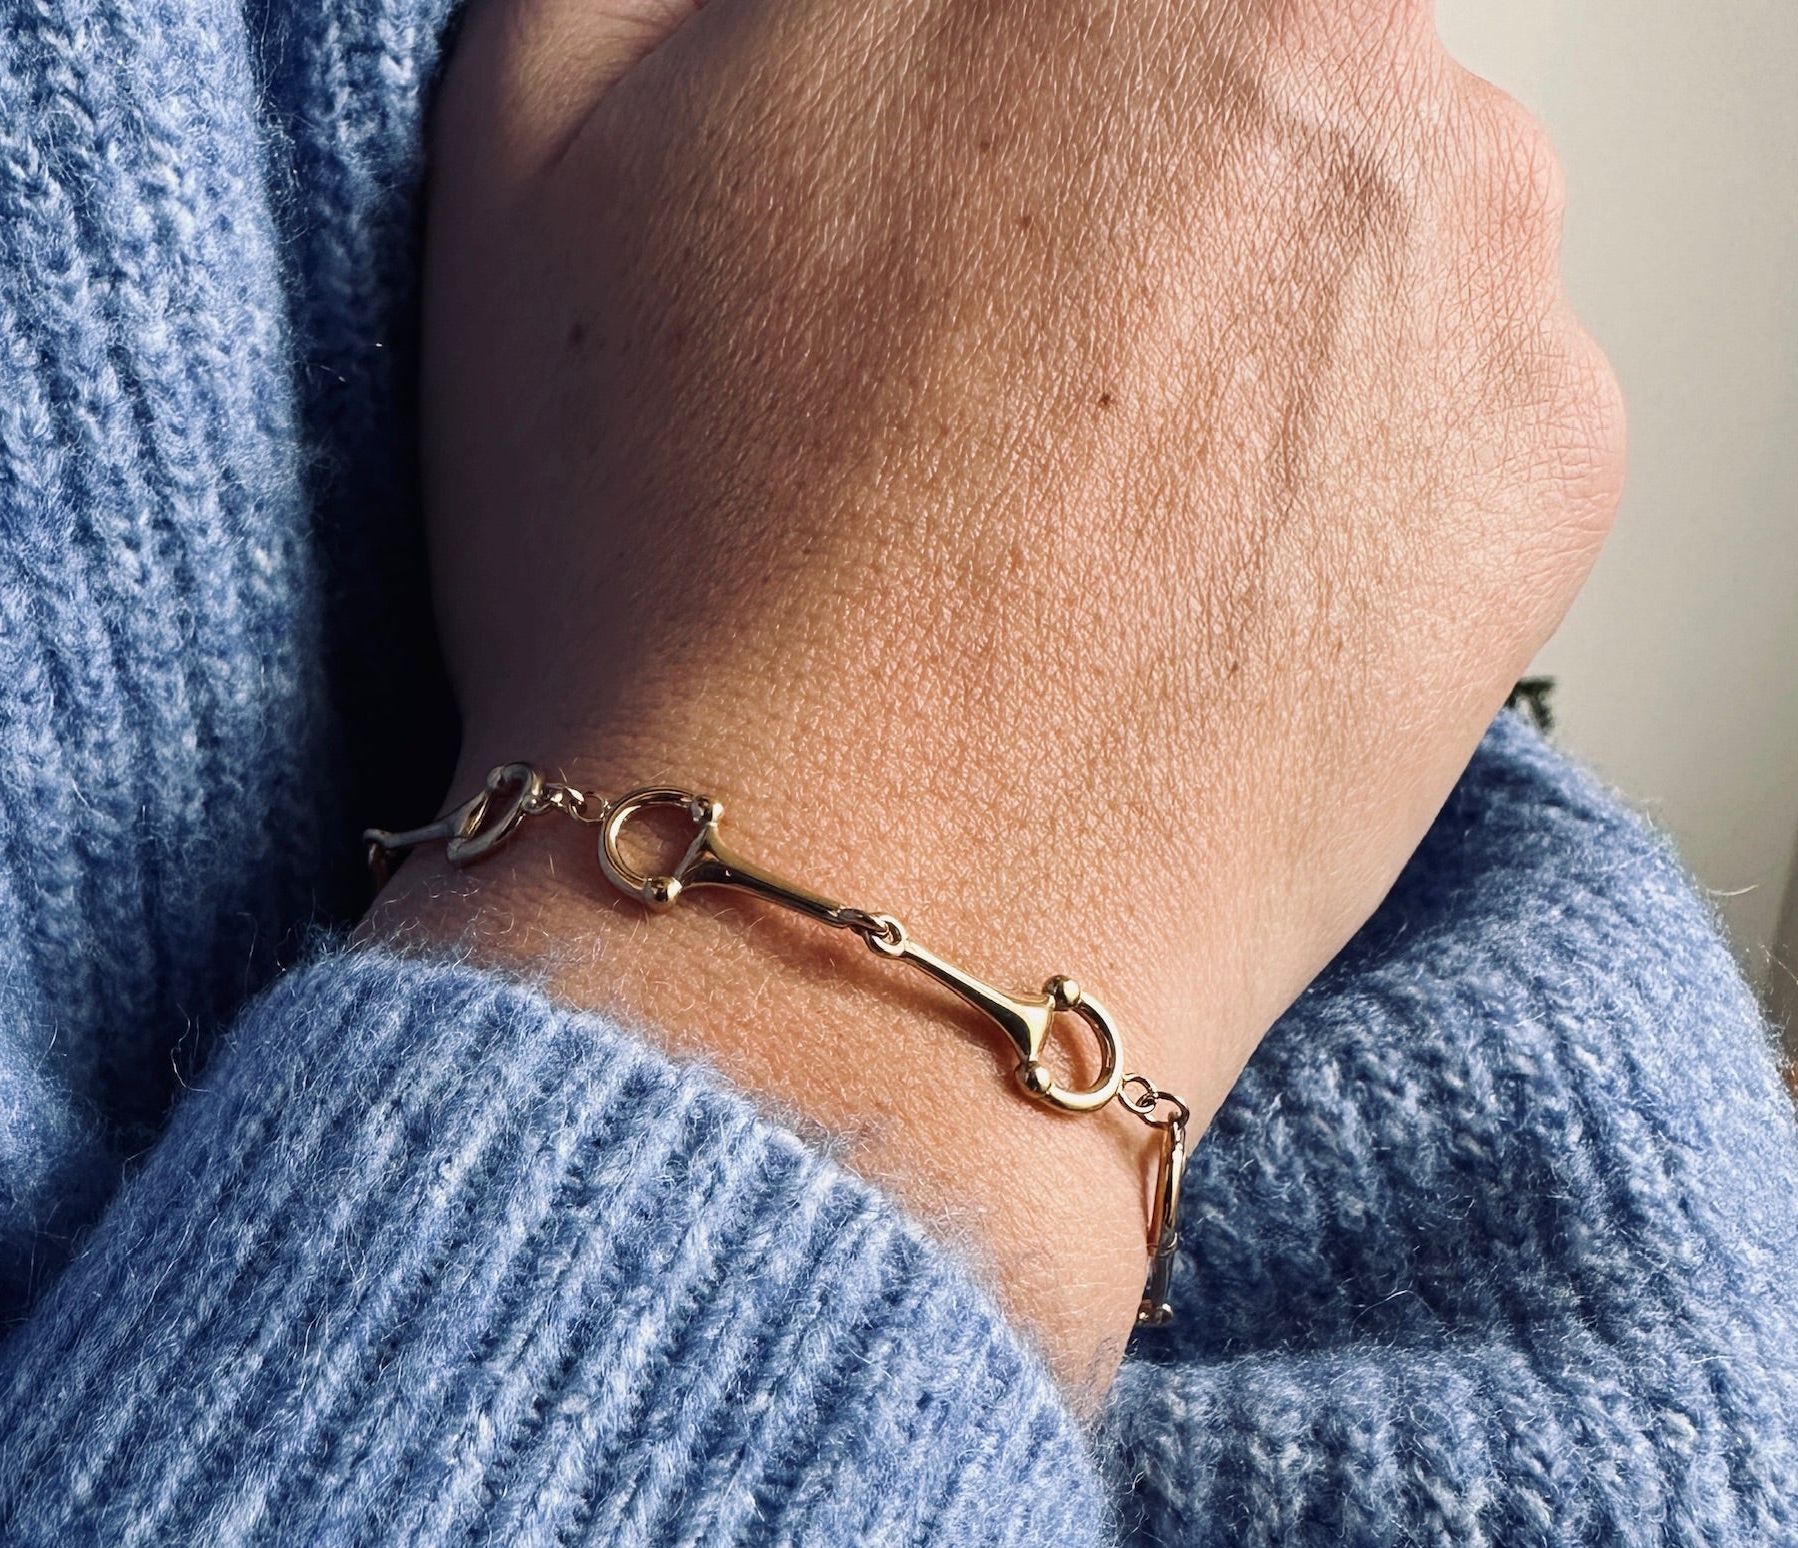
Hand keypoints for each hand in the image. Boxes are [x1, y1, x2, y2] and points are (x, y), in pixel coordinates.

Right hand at [374, 0, 1623, 1405]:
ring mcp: (1481, 251)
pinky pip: (1455, 418)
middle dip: (1104, 206)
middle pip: (1225, 82)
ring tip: (1072, 537)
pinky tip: (1190, 607)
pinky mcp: (1551, 465)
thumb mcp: (539, 140)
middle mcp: (1337, 31)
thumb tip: (783, 10)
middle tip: (968, 406)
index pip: (1053, 6)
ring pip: (1359, 240)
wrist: (840, 914)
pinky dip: (1341, 490)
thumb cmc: (667, 564)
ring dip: (1240, 338)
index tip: (918, 254)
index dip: (958, 149)